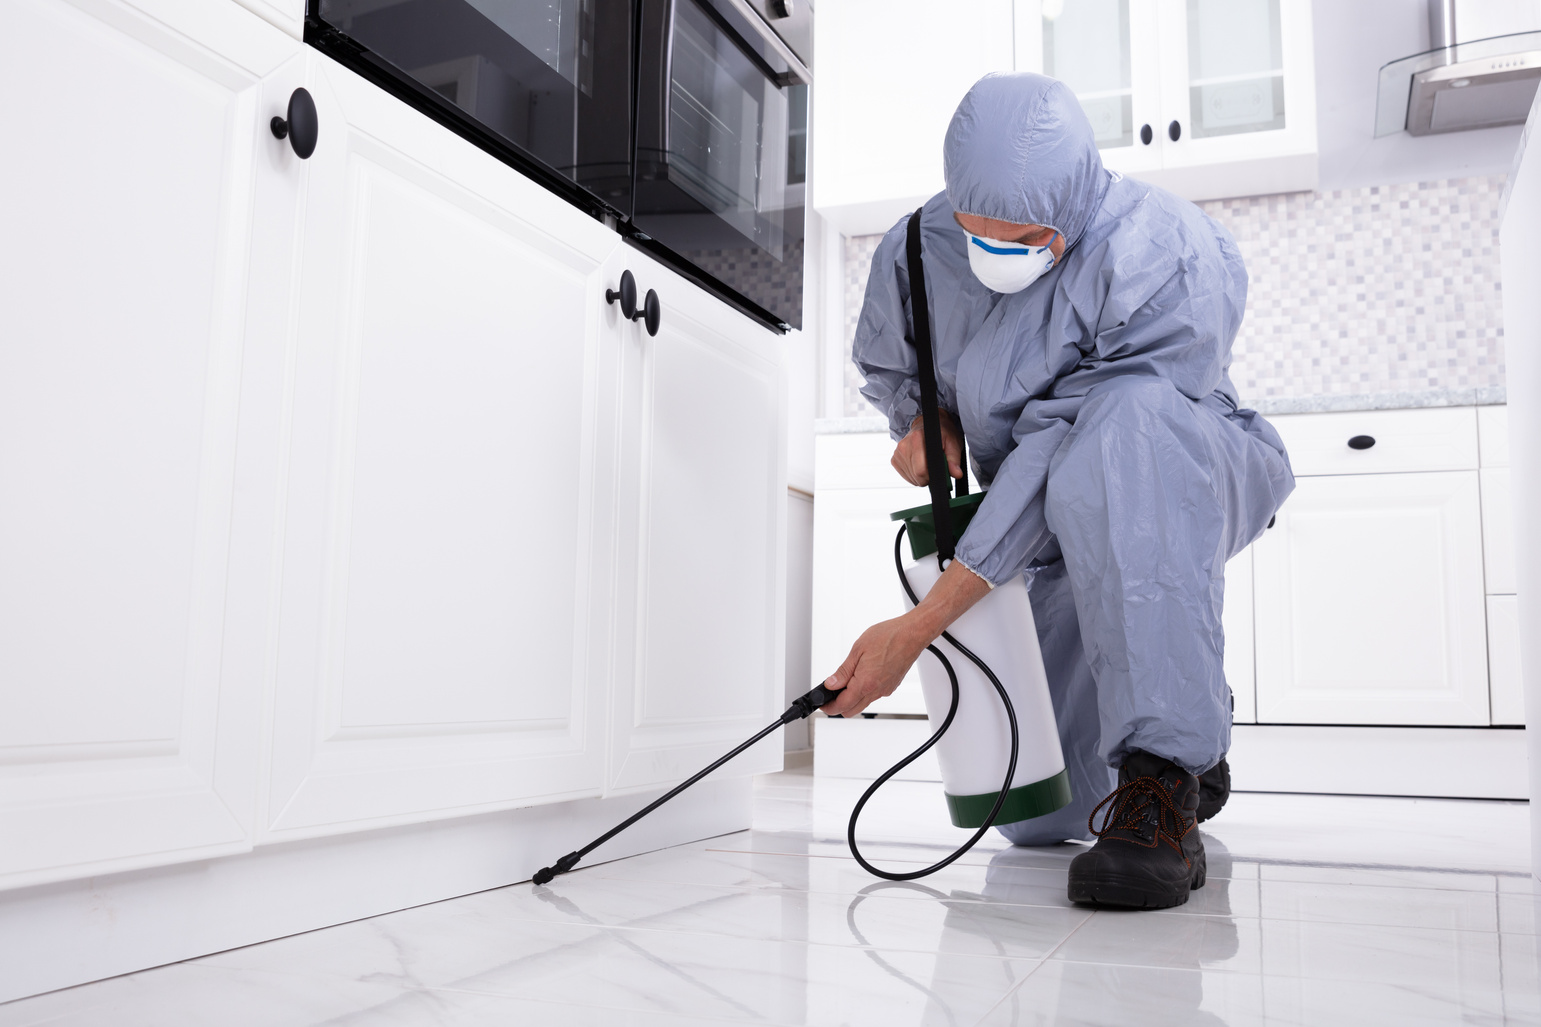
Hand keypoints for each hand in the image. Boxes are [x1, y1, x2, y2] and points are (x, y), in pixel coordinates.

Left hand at [821, 562, 993, 717]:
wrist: (912, 634)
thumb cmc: (888, 637)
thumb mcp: (858, 650)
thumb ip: (843, 672)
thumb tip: (830, 684)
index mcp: (865, 683)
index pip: (842, 705)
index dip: (828, 707)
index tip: (822, 703)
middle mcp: (876, 691)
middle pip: (852, 710)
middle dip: (838, 706)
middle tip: (830, 695)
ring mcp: (885, 690)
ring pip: (863, 703)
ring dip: (852, 698)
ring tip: (845, 681)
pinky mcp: (891, 686)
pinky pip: (874, 695)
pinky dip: (864, 691)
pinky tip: (862, 676)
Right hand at [892, 410, 963, 485]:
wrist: (930, 423)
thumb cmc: (942, 432)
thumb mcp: (953, 443)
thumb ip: (954, 459)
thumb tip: (957, 473)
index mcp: (917, 438)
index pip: (921, 470)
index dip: (932, 476)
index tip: (938, 471)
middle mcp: (904, 444)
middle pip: (916, 475)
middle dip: (928, 477)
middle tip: (935, 467)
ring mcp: (898, 452)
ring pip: (911, 477)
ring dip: (921, 476)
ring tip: (928, 463)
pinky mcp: (895, 458)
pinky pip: (905, 475)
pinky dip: (914, 474)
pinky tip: (919, 464)